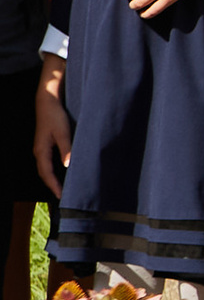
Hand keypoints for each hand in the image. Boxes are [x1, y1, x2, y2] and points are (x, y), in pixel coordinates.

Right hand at [33, 68, 67, 197]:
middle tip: (64, 197)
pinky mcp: (46, 144)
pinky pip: (49, 162)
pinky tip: (65, 173)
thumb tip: (68, 165)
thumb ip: (66, 149)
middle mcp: (39, 151)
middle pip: (45, 174)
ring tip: (65, 189)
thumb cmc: (55, 116)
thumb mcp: (63, 132)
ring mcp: (42, 148)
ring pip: (47, 168)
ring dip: (54, 179)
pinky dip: (55, 171)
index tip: (61, 196)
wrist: (48, 101)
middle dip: (53, 186)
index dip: (54, 186)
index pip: (46, 173)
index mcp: (41, 150)